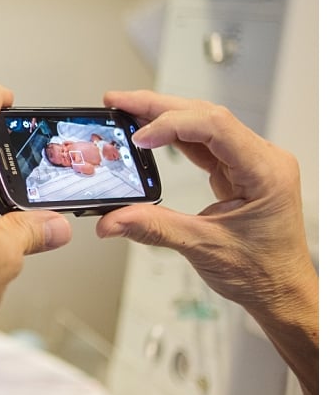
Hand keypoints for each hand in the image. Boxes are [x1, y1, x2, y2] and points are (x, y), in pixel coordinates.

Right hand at [97, 89, 313, 314]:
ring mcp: (250, 165)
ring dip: (163, 117)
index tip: (139, 138)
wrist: (281, 292)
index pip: (215, 128)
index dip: (172, 126)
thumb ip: (153, 229)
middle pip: (205, 116)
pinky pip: (203, 145)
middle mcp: (261, 160)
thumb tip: (113, 220)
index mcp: (264, 171)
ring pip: (203, 126)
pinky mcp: (238, 174)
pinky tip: (150, 134)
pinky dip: (174, 138)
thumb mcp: (203, 247)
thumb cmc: (263, 272)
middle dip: (158, 107)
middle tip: (119, 102)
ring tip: (127, 112)